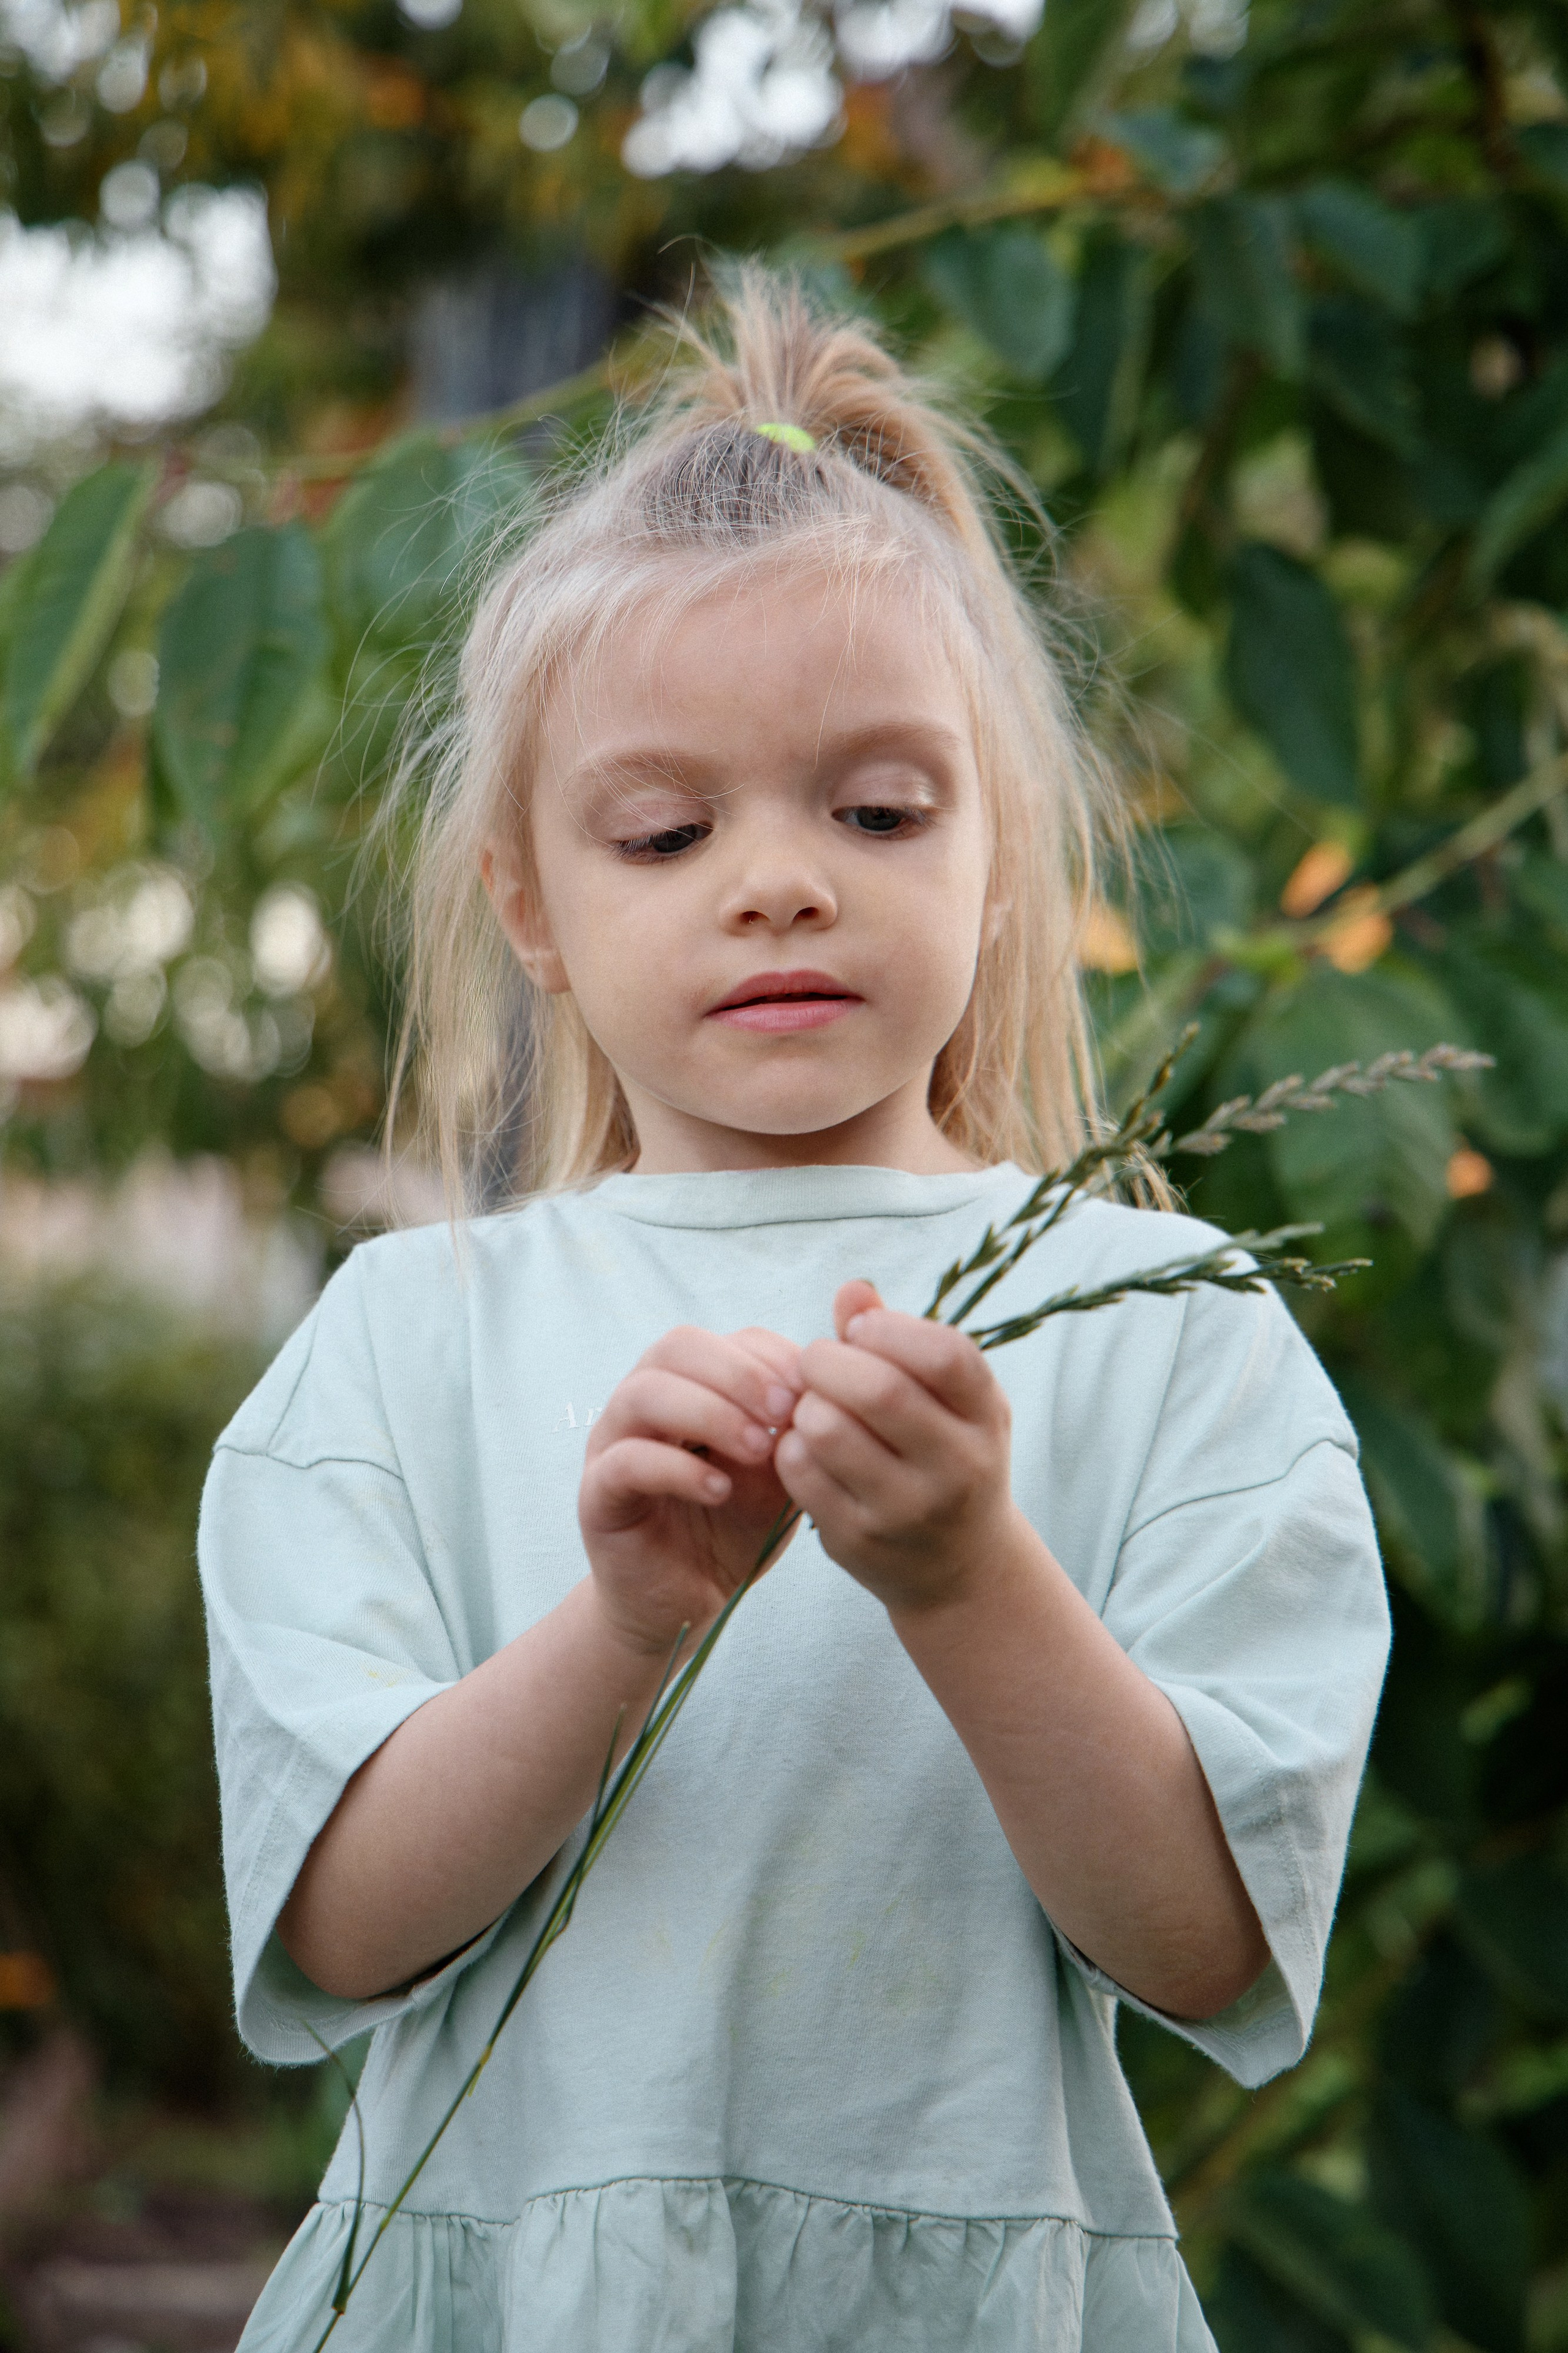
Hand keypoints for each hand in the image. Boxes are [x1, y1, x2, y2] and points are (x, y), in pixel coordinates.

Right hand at [580, 1324, 803, 1659]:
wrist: (686, 1600)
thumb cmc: (734, 1528)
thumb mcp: (779, 1476)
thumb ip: (795, 1433)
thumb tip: (826, 1390)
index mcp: (691, 1386)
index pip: (726, 1340)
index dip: (770, 1357)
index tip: (811, 1391)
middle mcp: (644, 1403)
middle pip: (677, 1347)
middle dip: (739, 1374)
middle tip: (784, 1413)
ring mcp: (612, 1444)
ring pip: (644, 1393)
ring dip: (709, 1412)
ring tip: (758, 1449)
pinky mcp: (596, 1495)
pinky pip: (626, 1462)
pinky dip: (677, 1469)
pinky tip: (720, 1490)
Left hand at [775, 1282, 1018, 1616]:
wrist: (960, 1568)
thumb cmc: (949, 1456)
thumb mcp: (949, 1400)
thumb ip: (902, 1339)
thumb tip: (851, 1290)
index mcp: (987, 1418)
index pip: (946, 1356)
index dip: (890, 1330)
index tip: (860, 1330)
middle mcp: (957, 1468)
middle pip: (879, 1391)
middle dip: (830, 1360)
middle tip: (818, 1360)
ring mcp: (907, 1510)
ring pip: (828, 1429)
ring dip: (806, 1403)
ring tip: (815, 1404)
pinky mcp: (858, 1540)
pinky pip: (800, 1472)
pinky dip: (791, 1445)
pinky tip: (807, 1445)